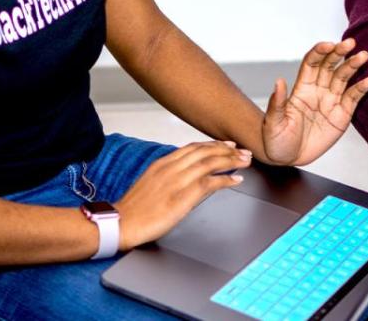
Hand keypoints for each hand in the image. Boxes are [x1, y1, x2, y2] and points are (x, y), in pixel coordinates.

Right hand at [115, 141, 251, 249]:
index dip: (212, 145)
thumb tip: (184, 177)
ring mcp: (177, 181)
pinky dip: (226, 180)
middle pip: (204, 151)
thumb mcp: (150, 183)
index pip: (192, 147)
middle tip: (242, 150)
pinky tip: (236, 180)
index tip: (225, 144)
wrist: (122, 223)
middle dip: (226, 149)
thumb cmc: (134, 209)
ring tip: (245, 161)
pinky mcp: (184, 196)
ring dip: (231, 160)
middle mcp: (171, 167)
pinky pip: (210, 183)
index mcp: (162, 163)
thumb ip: (167, 176)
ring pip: (210, 163)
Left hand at [261, 39, 367, 165]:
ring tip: (363, 56)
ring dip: (352, 66)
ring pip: (343, 78)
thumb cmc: (276, 139)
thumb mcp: (273, 122)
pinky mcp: (341, 115)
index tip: (328, 44)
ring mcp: (330, 102)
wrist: (287, 158)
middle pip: (329, 66)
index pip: (311, 64)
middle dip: (339, 53)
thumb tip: (278, 82)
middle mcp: (317, 91)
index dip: (319, 52)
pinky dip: (360, 89)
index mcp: (301, 89)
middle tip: (350, 43)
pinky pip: (352, 98)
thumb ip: (278, 103)